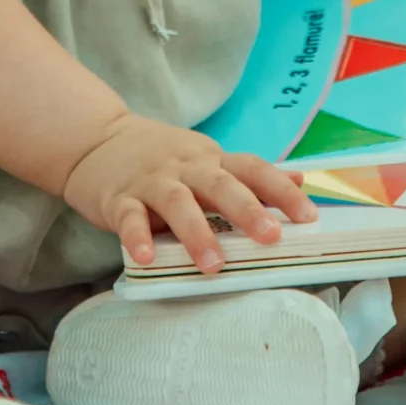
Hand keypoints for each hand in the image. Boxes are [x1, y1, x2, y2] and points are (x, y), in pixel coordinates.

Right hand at [60, 112, 315, 272]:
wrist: (96, 139)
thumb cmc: (161, 159)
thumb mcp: (206, 158)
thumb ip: (248, 174)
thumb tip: (301, 179)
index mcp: (210, 160)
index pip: (252, 169)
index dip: (282, 190)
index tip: (309, 216)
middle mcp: (185, 167)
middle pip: (219, 184)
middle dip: (247, 210)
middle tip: (271, 237)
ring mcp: (151, 181)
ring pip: (177, 202)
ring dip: (197, 233)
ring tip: (214, 265)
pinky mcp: (118, 198)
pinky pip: (129, 217)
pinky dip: (137, 238)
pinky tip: (146, 259)